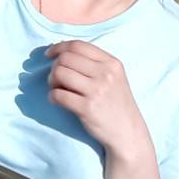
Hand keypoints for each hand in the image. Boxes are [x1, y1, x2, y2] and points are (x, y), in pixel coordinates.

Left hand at [46, 41, 151, 160]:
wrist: (128, 133)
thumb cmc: (116, 103)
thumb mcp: (113, 77)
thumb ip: (92, 62)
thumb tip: (60, 49)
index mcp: (111, 63)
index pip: (78, 45)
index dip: (59, 47)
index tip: (49, 54)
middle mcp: (106, 74)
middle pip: (65, 58)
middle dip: (54, 67)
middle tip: (56, 79)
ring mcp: (97, 91)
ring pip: (59, 73)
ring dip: (52, 81)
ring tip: (58, 89)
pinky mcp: (87, 108)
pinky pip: (57, 94)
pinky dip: (52, 97)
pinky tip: (57, 101)